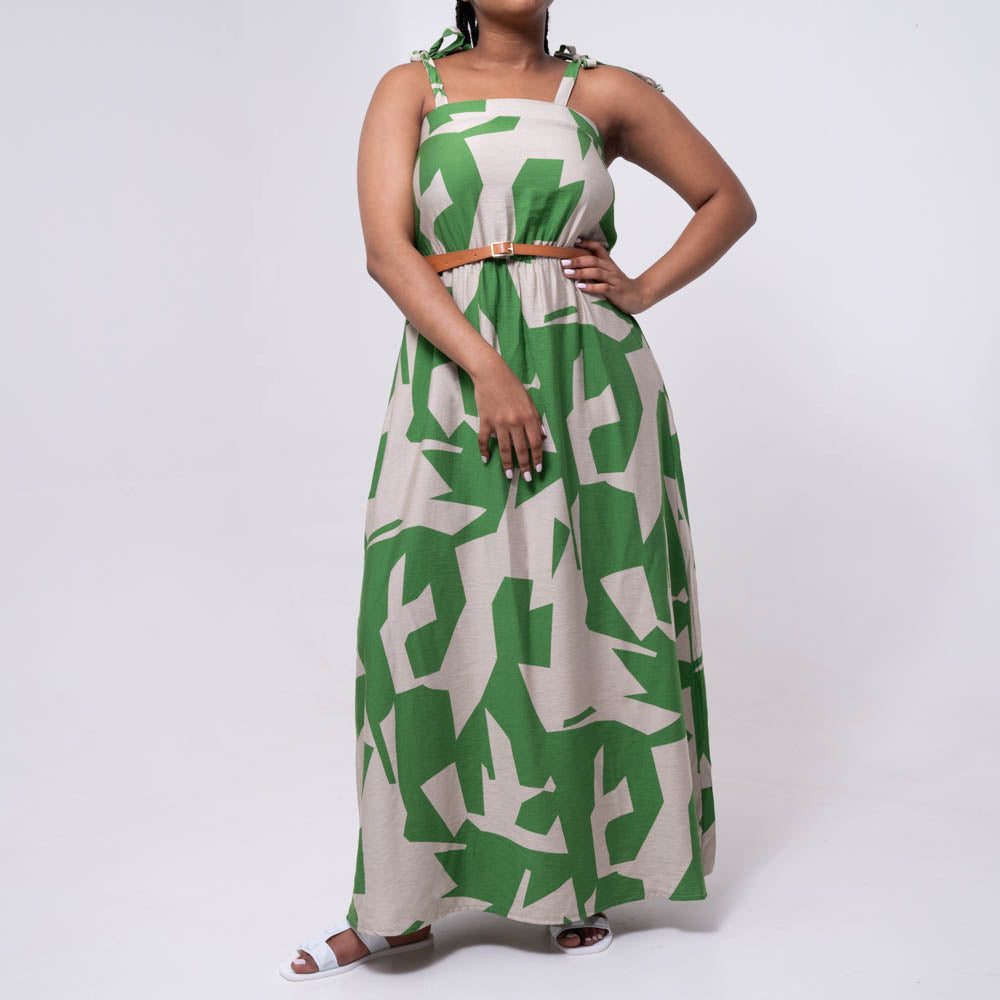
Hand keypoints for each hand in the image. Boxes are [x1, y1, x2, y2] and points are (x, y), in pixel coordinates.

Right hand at [473, 354, 546, 481]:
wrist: (491, 374)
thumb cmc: (512, 386)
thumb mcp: (529, 401)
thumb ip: (536, 419)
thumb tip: (543, 436)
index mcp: (528, 417)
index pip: (535, 443)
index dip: (537, 458)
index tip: (538, 468)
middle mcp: (515, 422)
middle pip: (521, 449)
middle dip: (524, 466)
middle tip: (527, 479)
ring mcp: (499, 423)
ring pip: (504, 449)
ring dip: (507, 464)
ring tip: (509, 476)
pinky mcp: (485, 421)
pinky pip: (484, 440)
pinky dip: (484, 451)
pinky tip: (486, 459)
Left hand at [561, 237, 649, 314]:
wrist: (640, 296)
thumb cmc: (620, 287)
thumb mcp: (609, 275)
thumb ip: (596, 269)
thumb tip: (576, 267)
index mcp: (609, 263)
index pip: (598, 248)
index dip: (587, 243)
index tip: (573, 241)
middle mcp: (611, 269)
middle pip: (593, 260)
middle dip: (577, 260)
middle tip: (563, 262)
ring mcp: (614, 280)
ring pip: (596, 272)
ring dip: (581, 272)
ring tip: (567, 273)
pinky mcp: (616, 292)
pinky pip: (603, 287)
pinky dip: (590, 287)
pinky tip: (580, 287)